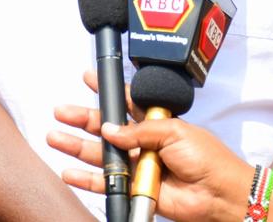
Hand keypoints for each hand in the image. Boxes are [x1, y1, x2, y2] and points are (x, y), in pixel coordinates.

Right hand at [48, 105, 250, 221]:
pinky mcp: (135, 189)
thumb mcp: (174, 131)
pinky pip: (106, 184)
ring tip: (54, 137)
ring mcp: (137, 166)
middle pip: (106, 128)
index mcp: (156, 123)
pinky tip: (69, 171)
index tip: (88, 79)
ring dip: (76, 147)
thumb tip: (109, 130)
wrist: (219, 193)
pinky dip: (86, 178)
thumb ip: (138, 130)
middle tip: (61, 112)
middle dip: (82, 119)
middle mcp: (143, 143)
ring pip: (100, 155)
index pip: (127, 103)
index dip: (108, 92)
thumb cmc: (206, 158)